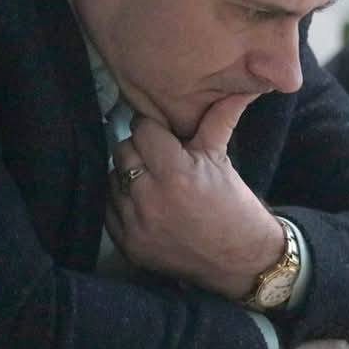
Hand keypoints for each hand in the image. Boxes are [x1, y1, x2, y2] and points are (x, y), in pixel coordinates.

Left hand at [106, 93, 285, 298]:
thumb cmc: (233, 206)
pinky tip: (142, 202)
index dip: (154, 129)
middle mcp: (150, 197)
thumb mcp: (223, 160)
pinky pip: (108, 209)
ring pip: (112, 178)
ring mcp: (136, 224)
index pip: (143, 130)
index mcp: (176, 172)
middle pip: (123, 151)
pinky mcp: (128, 244)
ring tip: (150, 180)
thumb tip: (241, 87)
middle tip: (157, 156)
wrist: (239, 260)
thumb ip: (219, 120)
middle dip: (139, 150)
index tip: (162, 134)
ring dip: (128, 175)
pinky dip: (121, 202)